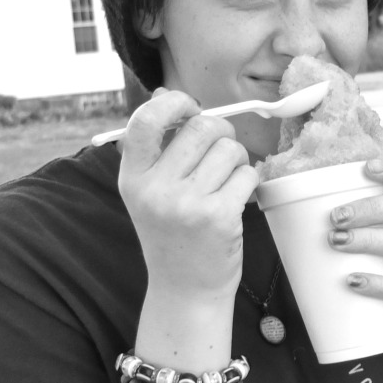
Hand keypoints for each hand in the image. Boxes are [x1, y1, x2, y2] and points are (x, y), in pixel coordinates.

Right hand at [118, 88, 261, 300]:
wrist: (185, 289)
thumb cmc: (173, 234)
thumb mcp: (150, 191)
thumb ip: (156, 145)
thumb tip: (162, 94)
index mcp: (133, 178)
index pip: (144, 121)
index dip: (173, 103)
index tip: (191, 107)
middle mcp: (155, 189)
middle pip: (201, 128)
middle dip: (221, 133)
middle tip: (222, 152)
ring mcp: (187, 204)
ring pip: (230, 149)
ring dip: (237, 160)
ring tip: (228, 181)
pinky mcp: (219, 217)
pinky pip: (247, 175)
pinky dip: (249, 181)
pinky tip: (238, 197)